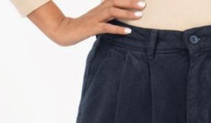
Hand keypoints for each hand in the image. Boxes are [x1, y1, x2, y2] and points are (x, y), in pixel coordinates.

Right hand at [28, 0, 146, 46]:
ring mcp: (96, 18)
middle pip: (116, 2)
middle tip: (144, 4)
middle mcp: (99, 10)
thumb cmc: (83, 26)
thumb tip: (120, 15)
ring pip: (113, 12)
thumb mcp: (97, 18)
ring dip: (127, 13)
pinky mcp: (93, 28)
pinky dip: (118, 29)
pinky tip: (128, 31)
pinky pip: (107, 27)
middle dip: (131, 2)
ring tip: (140, 16)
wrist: (66, 31)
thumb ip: (109, 16)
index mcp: (101, 7)